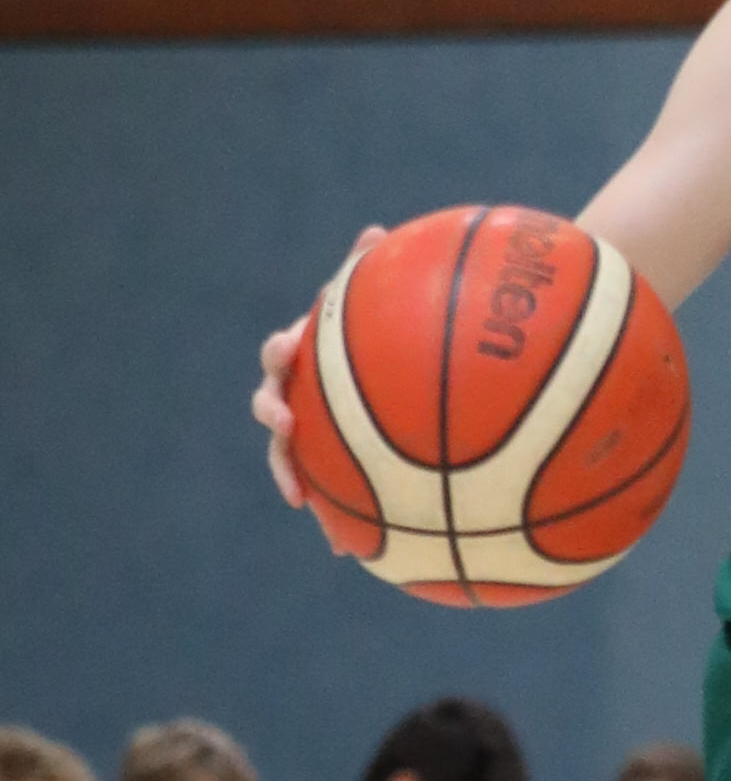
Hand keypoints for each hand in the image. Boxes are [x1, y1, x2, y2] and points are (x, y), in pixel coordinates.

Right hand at [252, 225, 382, 508]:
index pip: (286, 349)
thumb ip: (378, 276)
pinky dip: (335, 521)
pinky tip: (348, 551)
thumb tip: (374, 229)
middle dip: (273, 413)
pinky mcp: (329, 466)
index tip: (288, 348)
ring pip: (289, 454)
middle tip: (285, 421)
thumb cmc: (394, 337)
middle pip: (272, 402)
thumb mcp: (387, 309)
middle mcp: (302, 393)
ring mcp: (313, 431)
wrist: (406, 384)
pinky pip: (329, 494)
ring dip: (289, 472)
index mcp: (313, 356)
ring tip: (302, 497)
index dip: (282, 349)